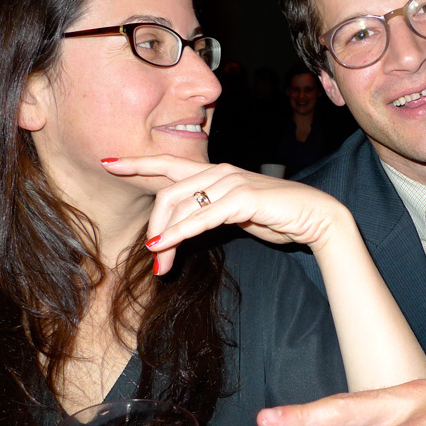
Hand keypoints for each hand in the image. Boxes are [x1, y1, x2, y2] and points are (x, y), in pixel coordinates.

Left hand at [101, 155, 351, 274]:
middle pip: (168, 192)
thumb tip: (184, 227)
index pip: (169, 163)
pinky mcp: (243, 197)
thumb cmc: (277, 216)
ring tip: (158, 263)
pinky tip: (163, 246)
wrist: (315, 217)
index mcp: (216, 173)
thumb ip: (209, 214)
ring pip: (180, 204)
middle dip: (154, 226)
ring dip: (164, 237)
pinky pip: (202, 217)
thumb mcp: (235, 215)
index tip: (110, 162)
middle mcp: (220, 172)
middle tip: (150, 256)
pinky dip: (179, 233)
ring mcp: (231, 182)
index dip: (138, 162)